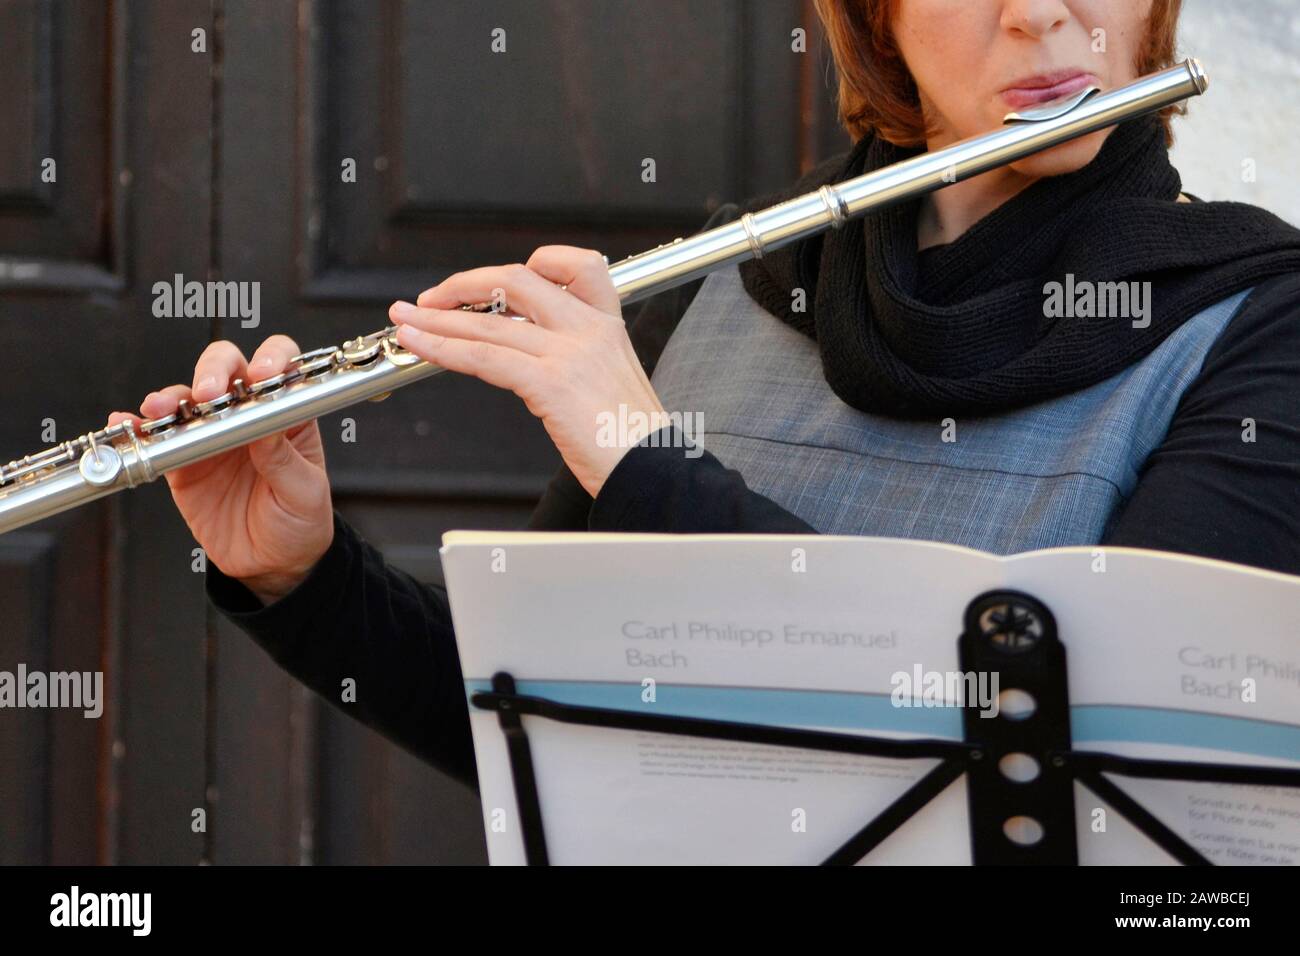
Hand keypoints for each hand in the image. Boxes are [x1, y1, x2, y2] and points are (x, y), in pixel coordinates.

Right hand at [107, 336, 333, 605]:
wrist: (271, 564)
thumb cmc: (300, 521)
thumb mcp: (304, 491)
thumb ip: (283, 458)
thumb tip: (263, 423)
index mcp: (286, 412)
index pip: (279, 366)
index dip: (270, 359)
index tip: (261, 374)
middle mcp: (246, 414)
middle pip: (226, 368)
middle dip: (213, 371)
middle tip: (209, 394)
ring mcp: (212, 434)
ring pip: (186, 398)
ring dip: (171, 397)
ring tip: (161, 410)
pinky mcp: (184, 461)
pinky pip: (158, 437)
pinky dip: (140, 427)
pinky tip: (129, 424)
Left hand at [388, 246, 667, 497]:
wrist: (655, 472)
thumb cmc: (635, 443)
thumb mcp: (614, 387)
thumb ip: (581, 366)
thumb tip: (537, 368)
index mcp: (609, 326)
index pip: (577, 265)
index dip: (534, 263)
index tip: (497, 283)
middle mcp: (589, 329)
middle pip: (517, 281)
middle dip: (464, 286)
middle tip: (430, 300)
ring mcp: (570, 353)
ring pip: (490, 322)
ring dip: (437, 319)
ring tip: (405, 320)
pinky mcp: (550, 382)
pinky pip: (484, 356)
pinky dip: (444, 348)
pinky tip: (421, 346)